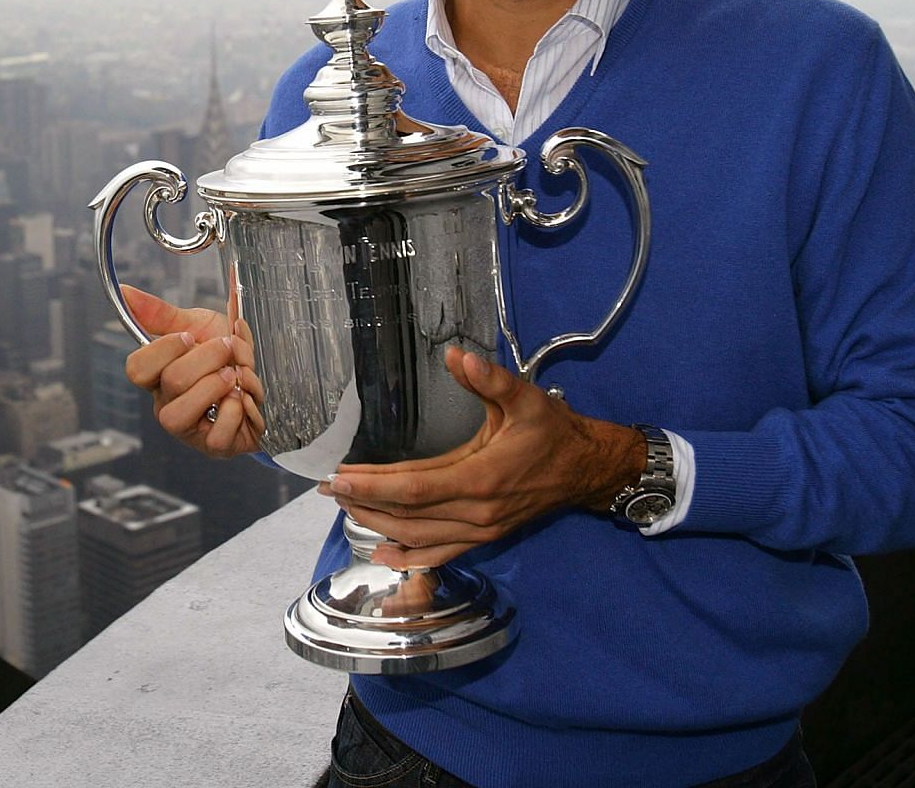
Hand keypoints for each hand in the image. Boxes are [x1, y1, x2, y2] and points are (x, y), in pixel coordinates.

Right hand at [121, 282, 265, 458]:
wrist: (264, 378)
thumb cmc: (225, 357)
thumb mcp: (196, 326)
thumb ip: (160, 312)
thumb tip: (125, 292)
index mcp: (158, 376)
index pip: (136, 369)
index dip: (164, 349)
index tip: (189, 337)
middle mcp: (167, 404)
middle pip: (170, 382)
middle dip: (208, 357)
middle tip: (227, 348)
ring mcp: (188, 429)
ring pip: (180, 414)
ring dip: (215, 387)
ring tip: (235, 376)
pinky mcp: (214, 446)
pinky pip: (216, 436)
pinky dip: (236, 412)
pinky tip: (244, 401)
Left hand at [319, 349, 643, 566]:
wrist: (585, 468)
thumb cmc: (551, 431)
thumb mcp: (524, 398)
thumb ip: (489, 379)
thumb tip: (457, 357)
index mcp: (482, 477)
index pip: (415, 487)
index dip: (374, 485)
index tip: (340, 476)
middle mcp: (477, 511)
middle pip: (408, 515)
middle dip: (364, 502)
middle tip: (329, 487)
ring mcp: (481, 530)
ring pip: (418, 537)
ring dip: (378, 525)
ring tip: (346, 507)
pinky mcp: (484, 538)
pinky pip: (440, 554)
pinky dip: (408, 557)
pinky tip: (382, 553)